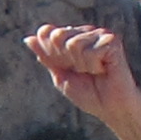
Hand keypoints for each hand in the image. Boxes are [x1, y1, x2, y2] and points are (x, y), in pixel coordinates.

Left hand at [26, 25, 140, 139]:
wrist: (109, 108)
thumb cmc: (88, 94)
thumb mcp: (60, 76)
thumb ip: (46, 56)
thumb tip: (28, 39)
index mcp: (72, 37)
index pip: (47, 33)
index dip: (51, 54)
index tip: (66, 68)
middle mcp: (85, 32)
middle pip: (58, 36)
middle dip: (65, 60)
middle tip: (82, 71)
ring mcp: (99, 34)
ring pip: (74, 44)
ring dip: (82, 65)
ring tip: (95, 71)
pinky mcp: (112, 40)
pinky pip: (91, 51)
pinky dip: (94, 66)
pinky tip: (104, 70)